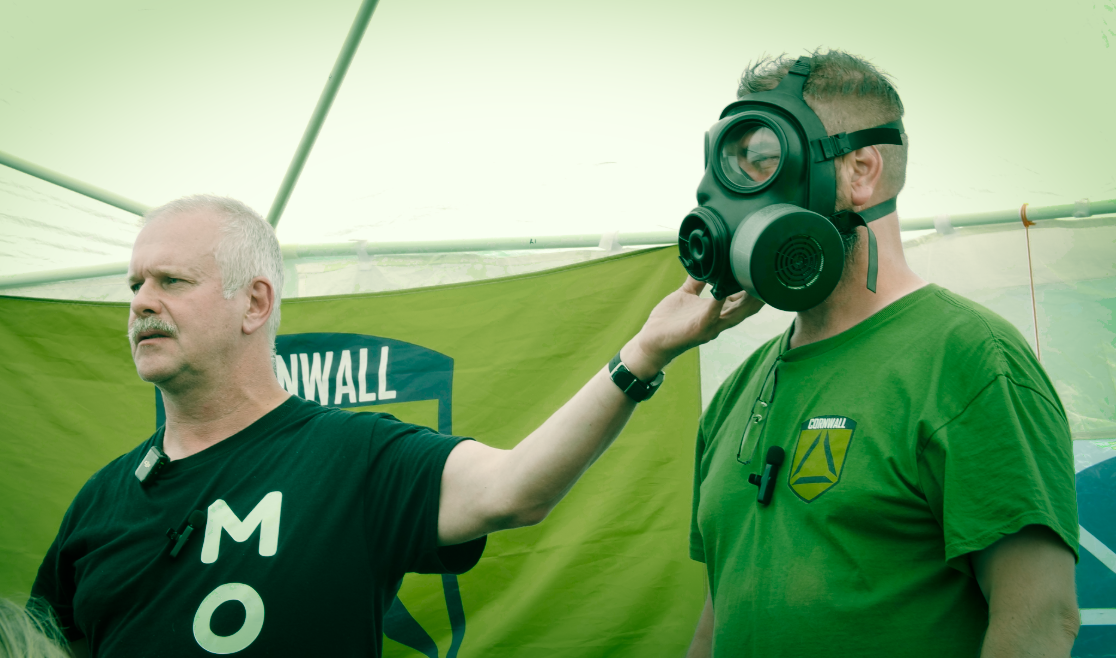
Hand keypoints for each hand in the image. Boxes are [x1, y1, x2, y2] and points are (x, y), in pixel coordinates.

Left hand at [622, 276, 763, 378]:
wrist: (652, 340)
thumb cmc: (669, 321)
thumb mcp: (685, 295)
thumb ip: (696, 281)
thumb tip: (704, 262)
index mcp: (717, 312)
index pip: (743, 300)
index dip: (753, 288)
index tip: (761, 272)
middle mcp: (718, 321)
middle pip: (746, 308)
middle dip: (758, 294)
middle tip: (766, 276)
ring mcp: (711, 326)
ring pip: (737, 313)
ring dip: (747, 299)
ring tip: (754, 282)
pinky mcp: (699, 328)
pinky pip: (713, 314)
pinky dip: (719, 301)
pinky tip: (723, 289)